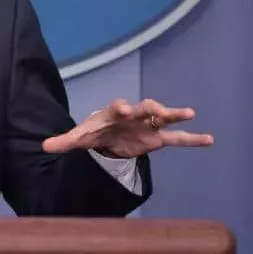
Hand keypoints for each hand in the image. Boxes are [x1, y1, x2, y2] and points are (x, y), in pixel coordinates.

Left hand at [42, 98, 212, 157]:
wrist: (107, 134)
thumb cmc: (94, 131)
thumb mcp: (78, 137)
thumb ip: (63, 141)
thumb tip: (43, 146)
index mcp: (113, 113)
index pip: (117, 107)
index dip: (121, 107)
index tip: (124, 108)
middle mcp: (133, 114)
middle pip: (144, 107)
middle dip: (151, 108)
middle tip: (160, 110)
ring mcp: (147, 125)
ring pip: (163, 118)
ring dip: (175, 115)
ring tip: (190, 113)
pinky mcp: (157, 138)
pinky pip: (177, 138)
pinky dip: (192, 139)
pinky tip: (209, 139)